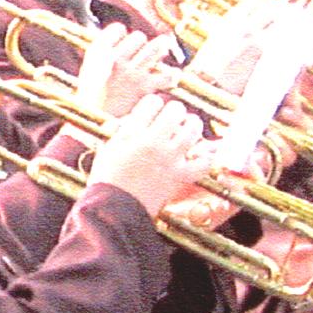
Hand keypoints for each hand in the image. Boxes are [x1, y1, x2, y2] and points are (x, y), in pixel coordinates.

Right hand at [75, 24, 179, 120]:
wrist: (93, 126)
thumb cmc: (91, 101)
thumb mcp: (88, 73)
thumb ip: (101, 56)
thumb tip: (119, 40)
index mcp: (98, 54)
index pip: (117, 30)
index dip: (122, 33)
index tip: (123, 39)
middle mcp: (115, 59)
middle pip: (139, 37)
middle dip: (142, 42)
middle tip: (144, 49)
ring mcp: (131, 72)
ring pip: (156, 47)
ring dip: (161, 47)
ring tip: (163, 48)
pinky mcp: (145, 87)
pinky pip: (166, 74)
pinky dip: (171, 76)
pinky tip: (170, 78)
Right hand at [88, 92, 213, 216]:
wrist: (114, 210)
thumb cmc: (107, 180)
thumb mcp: (108, 149)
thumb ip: (121, 130)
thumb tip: (131, 119)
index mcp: (133, 132)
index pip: (152, 102)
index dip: (154, 104)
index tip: (153, 110)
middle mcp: (154, 141)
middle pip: (176, 110)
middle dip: (175, 111)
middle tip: (173, 117)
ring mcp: (170, 158)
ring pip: (193, 129)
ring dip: (192, 125)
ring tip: (189, 128)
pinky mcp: (180, 176)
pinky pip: (204, 161)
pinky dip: (205, 156)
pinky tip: (200, 154)